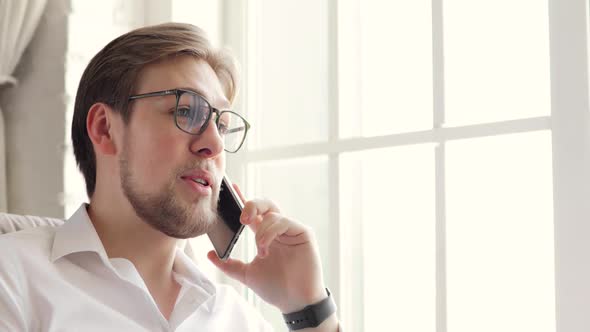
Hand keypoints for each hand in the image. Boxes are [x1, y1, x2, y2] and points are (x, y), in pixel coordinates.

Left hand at [207, 184, 326, 312]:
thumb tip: (210, 254)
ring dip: (261, 231)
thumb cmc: (276, 288)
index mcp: (266, 235)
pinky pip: (284, 221)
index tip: (231, 188)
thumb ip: (229, 264)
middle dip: (252, 205)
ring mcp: (292, 230)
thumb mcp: (246, 274)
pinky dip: (271, 232)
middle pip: (265, 204)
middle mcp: (279, 229)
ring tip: (260, 250)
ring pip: (273, 213)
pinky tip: (266, 247)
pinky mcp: (304, 233)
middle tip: (242, 219)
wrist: (295, 302)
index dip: (243, 199)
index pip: (254, 213)